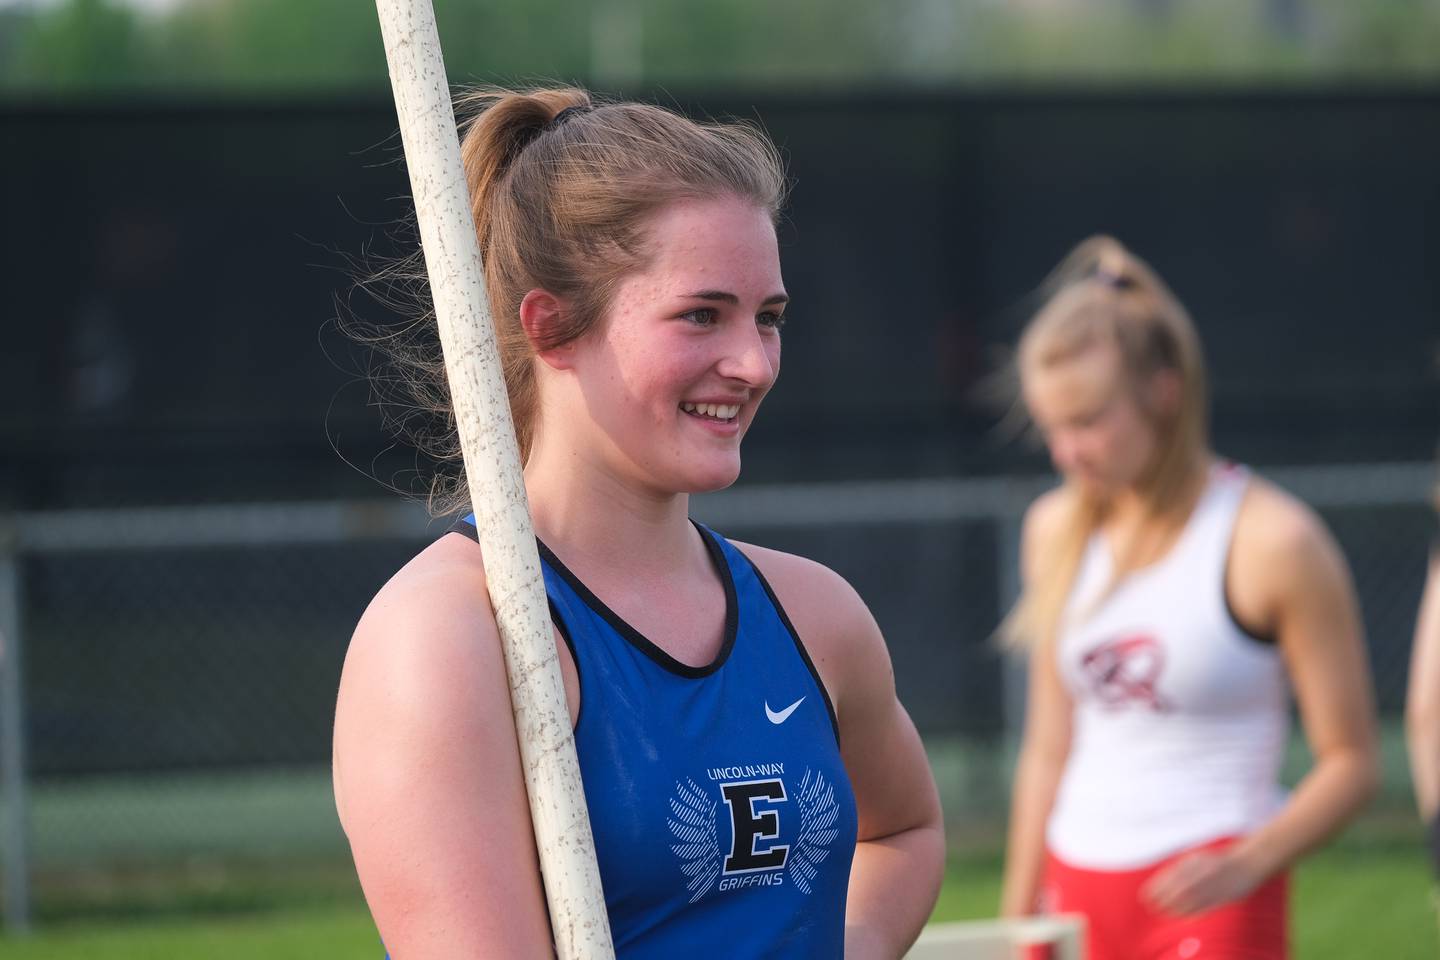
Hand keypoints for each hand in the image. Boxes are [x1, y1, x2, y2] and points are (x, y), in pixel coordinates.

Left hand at [1140, 848, 1260, 916]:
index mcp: (1195, 863)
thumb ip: (1181, 868)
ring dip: (1175, 908)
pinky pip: (1206, 906)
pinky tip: (1183, 916)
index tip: (1147, 896)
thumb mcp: (1197, 859)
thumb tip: (1162, 880)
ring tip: (1164, 913)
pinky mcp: (1224, 897)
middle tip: (1152, 907)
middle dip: (1163, 899)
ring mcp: (1214, 885)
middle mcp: (1202, 874)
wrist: (1247, 862)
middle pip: (1178, 889)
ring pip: (1191, 899)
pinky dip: (1192, 912)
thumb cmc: (1218, 861)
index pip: (1170, 877)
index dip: (1157, 888)